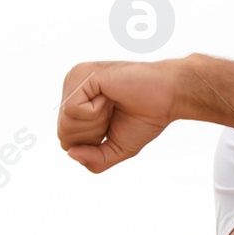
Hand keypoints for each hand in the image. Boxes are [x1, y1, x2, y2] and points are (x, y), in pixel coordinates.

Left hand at [57, 60, 178, 172]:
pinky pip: (72, 110)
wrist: (169, 96)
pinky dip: (95, 111)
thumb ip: (95, 160)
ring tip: (112, 103)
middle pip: (64, 134)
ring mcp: (75, 79)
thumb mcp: (117, 149)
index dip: (93, 143)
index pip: (67, 141)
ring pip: (66, 123)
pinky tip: (109, 96)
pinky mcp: (82, 74)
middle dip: (93, 134)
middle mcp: (72, 90)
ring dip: (96, 122)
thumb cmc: (145, 117)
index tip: (113, 123)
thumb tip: (71, 154)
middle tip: (113, 113)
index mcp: (77, 105)